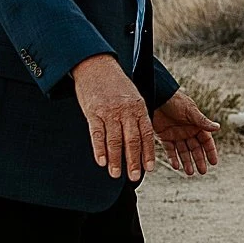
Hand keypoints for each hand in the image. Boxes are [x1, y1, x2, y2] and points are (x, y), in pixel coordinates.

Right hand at [73, 52, 158, 183]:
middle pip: (132, 140)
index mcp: (138, 107)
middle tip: (135, 177)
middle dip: (134, 160)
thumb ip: (137, 117)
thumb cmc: (116, 84)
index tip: (149, 168)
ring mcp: (109, 111)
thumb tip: (143, 141)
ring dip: (116, 159)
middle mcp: (126, 110)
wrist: (96, 65)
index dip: (148, 152)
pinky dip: (99, 149)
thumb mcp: (133, 96)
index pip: (146, 134)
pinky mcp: (93, 112)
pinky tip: (102, 161)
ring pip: (114, 140)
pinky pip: (97, 134)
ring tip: (116, 174)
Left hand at [153, 87, 218, 176]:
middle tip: (202, 171)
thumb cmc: (176, 100)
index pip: (206, 140)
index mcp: (196, 124)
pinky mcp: (164, 136)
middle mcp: (187, 131)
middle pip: (195, 148)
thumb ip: (203, 122)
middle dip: (199, 160)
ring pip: (183, 151)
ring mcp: (176, 134)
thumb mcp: (190, 111)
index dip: (210, 151)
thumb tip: (218, 127)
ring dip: (187, 162)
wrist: (156, 96)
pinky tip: (176, 166)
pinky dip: (173, 158)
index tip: (214, 162)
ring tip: (190, 172)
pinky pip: (170, 150)